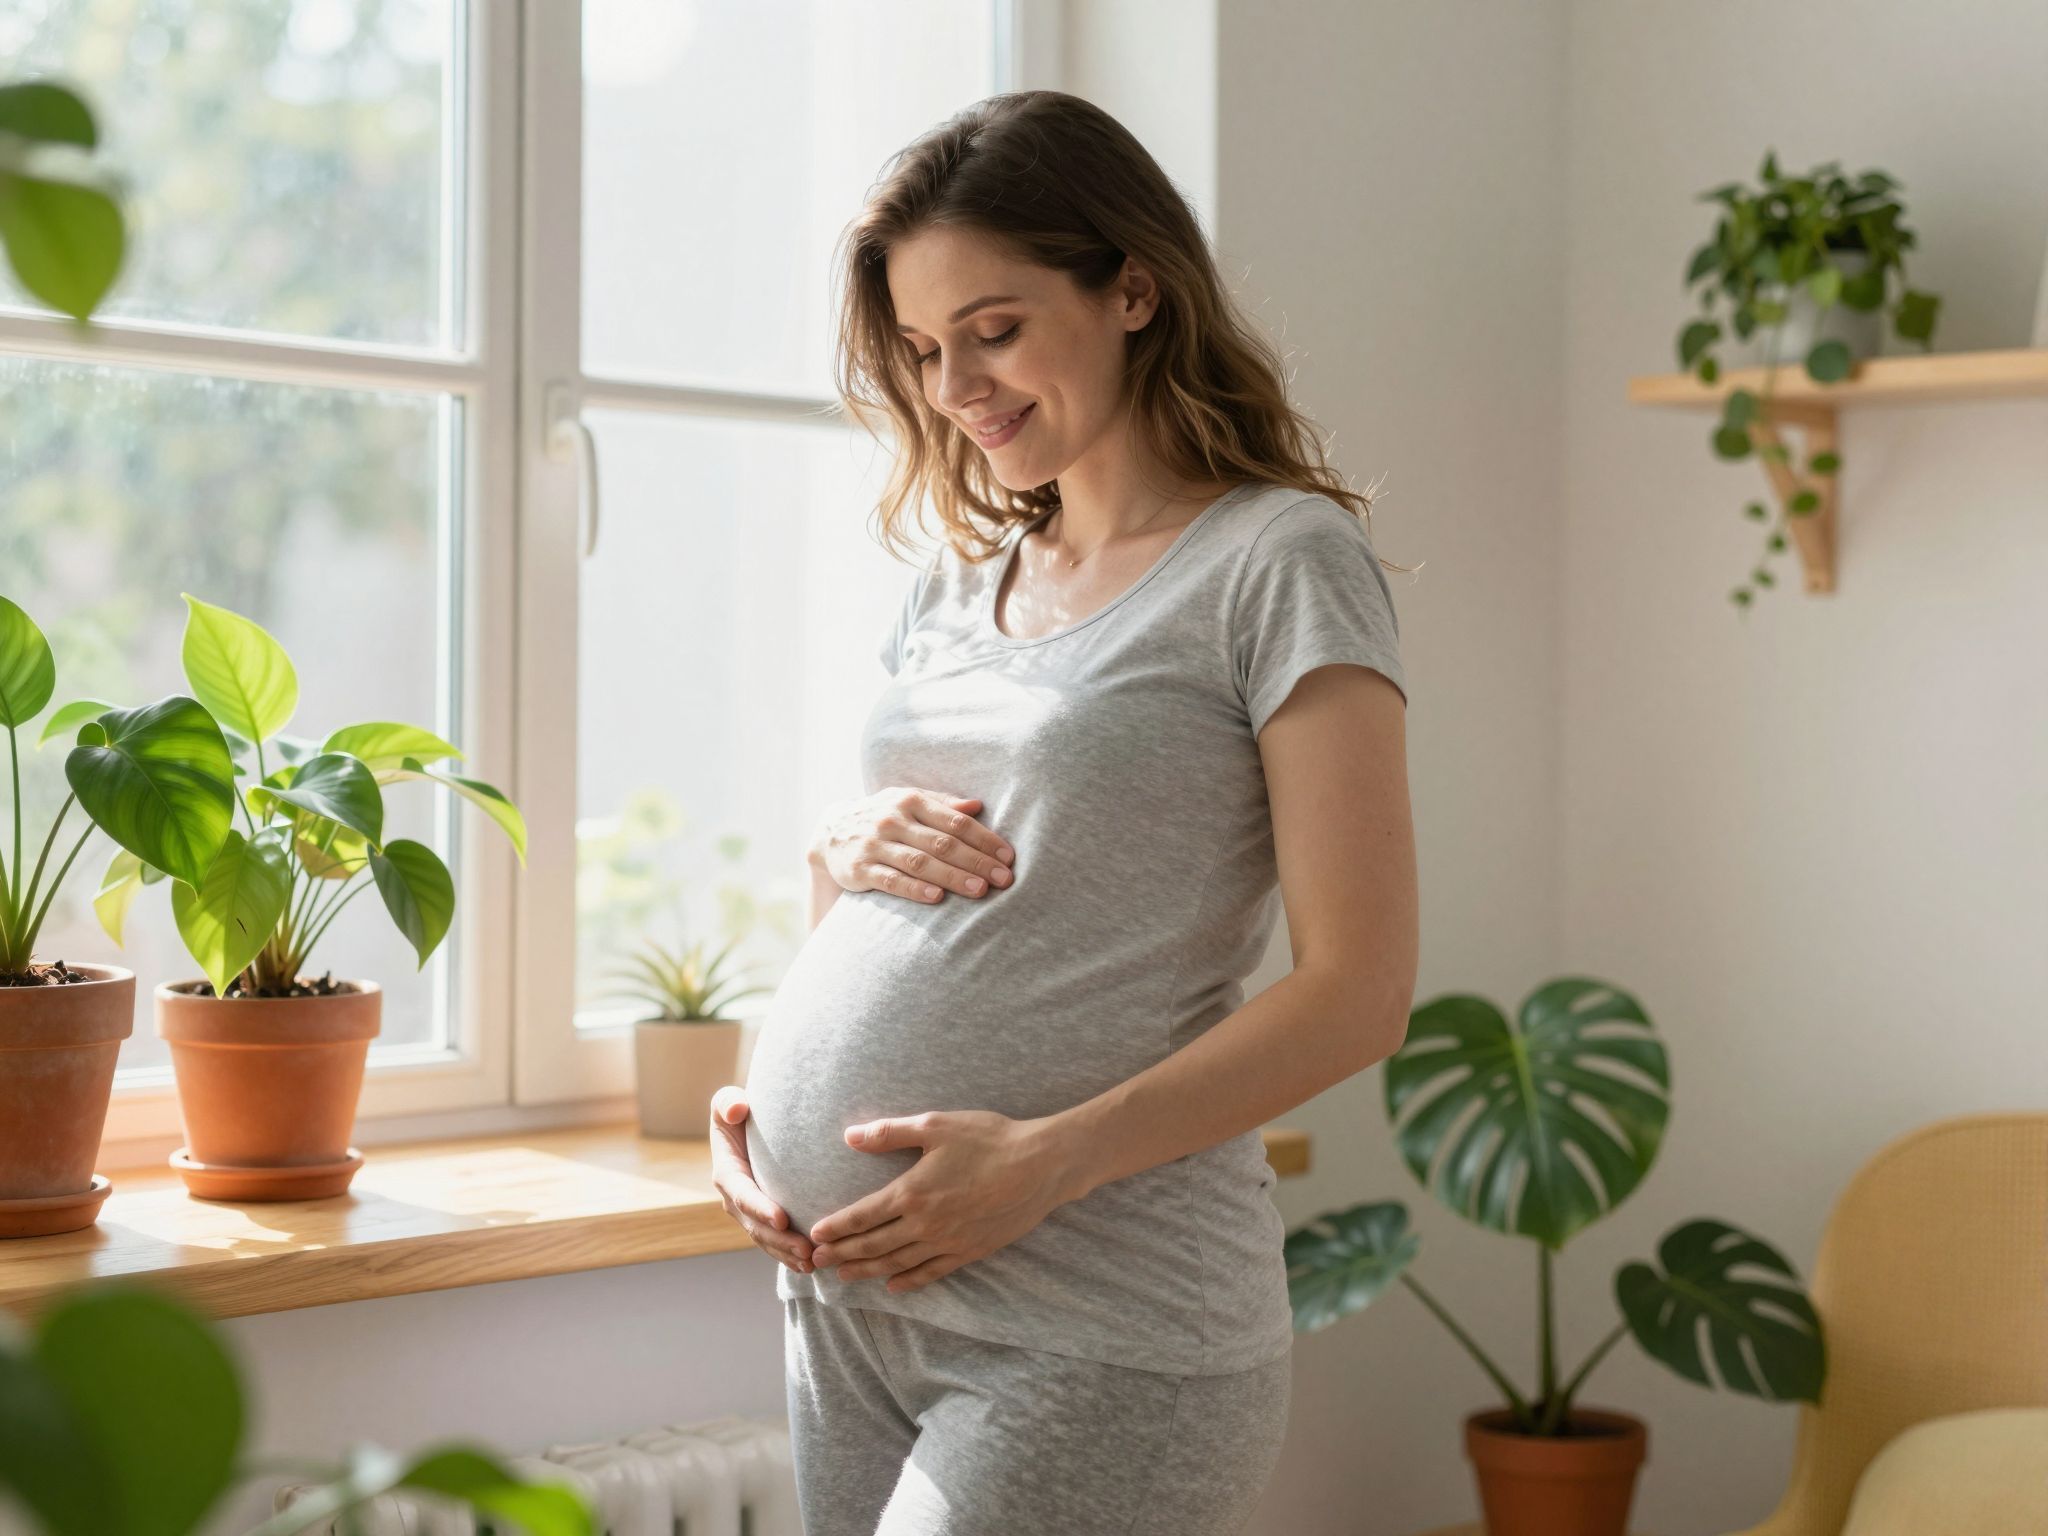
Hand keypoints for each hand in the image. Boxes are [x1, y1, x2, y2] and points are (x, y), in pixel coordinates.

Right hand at [708, 1085, 814, 1275]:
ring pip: (767, 1240)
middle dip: (780, 1241)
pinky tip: (811, 1266)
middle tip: (807, 1251)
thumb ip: (728, 1102)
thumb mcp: (727, 1102)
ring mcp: (749, 1213)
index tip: (782, 1218)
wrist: (748, 1128)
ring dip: (787, 1254)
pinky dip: (789, 1256)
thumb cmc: (740, 1112)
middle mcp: (734, 1199)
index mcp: (726, 1173)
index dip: (759, 1208)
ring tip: (813, 1263)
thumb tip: (737, 1109)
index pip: (742, 1194)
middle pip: (756, 1226)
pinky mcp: (763, 1219)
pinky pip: (775, 1243)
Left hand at [806, 1110, 1080, 1292]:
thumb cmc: (989, 1139)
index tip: (815, 1236)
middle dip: (842, 1254)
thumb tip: (849, 1137)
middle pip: (873, 1244)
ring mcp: (948, 1241)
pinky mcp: (970, 1250)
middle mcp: (925, 1223)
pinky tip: (893, 1286)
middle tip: (815, 1263)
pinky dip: (909, 1281)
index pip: (863, 1216)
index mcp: (912, 1192)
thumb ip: (889, 1133)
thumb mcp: (935, 1126)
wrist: (1040, 1165)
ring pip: (897, 1262)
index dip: (837, 1228)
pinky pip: (932, 1272)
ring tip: (844, 1276)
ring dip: (867, 1270)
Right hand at [812, 786, 1015, 904]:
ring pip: (920, 862)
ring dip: (952, 877)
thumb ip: (942, 804)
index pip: (955, 821)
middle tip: (1004, 878)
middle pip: (942, 843)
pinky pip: (891, 880)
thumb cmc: (883, 817)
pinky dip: (915, 889)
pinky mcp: (859, 869)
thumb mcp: (908, 802)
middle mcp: (893, 820)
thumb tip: (978, 806)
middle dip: (976, 861)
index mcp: (910, 801)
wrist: (830, 832)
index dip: (984, 839)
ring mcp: (875, 844)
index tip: (1008, 856)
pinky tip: (938, 898)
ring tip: (980, 890)